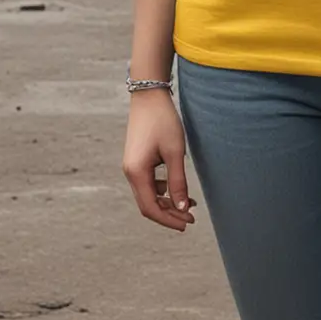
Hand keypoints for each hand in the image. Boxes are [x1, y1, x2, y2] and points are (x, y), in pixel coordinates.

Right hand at [122, 90, 197, 231]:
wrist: (149, 95)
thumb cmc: (163, 121)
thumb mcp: (175, 152)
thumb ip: (178, 182)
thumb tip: (181, 208)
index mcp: (137, 172)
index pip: (151, 208)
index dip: (168, 220)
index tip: (187, 224)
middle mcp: (130, 172)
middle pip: (148, 204)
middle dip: (169, 214)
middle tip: (190, 219)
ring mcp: (132, 166)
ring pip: (148, 195)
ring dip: (167, 202)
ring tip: (189, 203)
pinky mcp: (136, 159)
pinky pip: (147, 183)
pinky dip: (162, 190)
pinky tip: (177, 187)